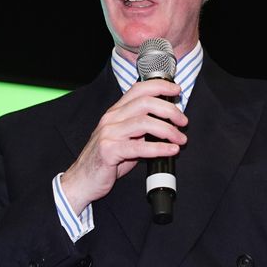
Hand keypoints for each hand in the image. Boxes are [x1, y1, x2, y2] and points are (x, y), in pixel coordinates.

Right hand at [60, 79, 187, 214]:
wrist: (82, 179)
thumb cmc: (106, 160)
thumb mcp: (124, 138)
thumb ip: (141, 129)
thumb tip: (168, 125)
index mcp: (116, 112)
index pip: (139, 89)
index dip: (160, 86)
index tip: (176, 91)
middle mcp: (111, 119)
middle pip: (145, 103)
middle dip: (170, 110)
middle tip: (183, 121)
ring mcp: (109, 133)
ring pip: (144, 123)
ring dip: (168, 130)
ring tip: (180, 139)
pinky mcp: (109, 151)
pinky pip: (139, 147)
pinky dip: (159, 148)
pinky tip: (171, 150)